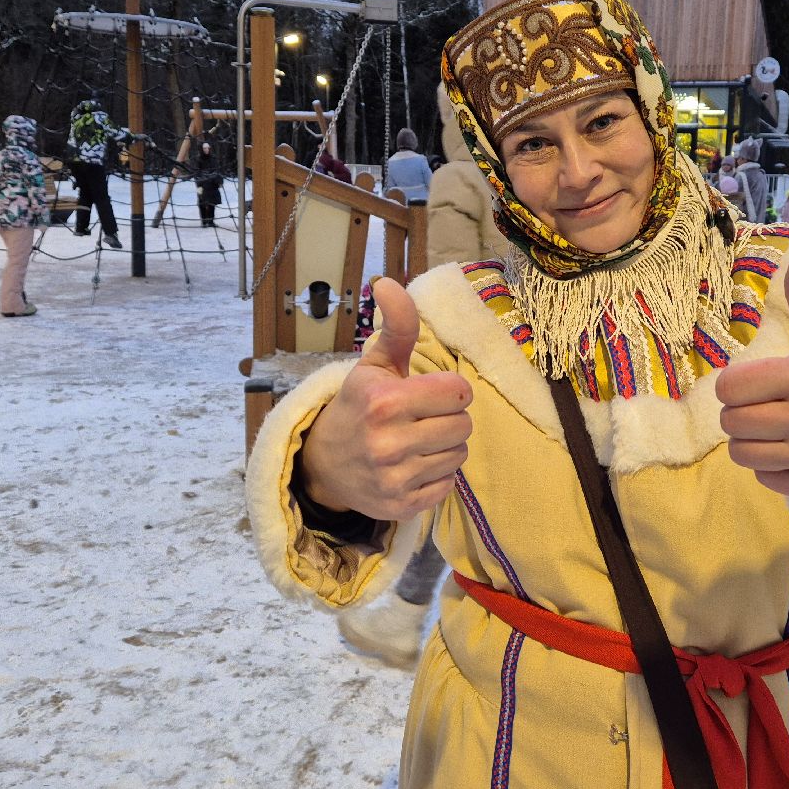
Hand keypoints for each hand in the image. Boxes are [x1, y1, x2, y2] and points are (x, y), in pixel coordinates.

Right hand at [299, 278, 472, 520]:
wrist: (325, 465)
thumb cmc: (359, 405)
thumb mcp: (376, 364)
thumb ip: (397, 325)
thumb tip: (389, 281)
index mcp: (384, 402)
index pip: (459, 392)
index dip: (449, 390)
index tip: (429, 393)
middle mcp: (388, 443)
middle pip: (463, 425)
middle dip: (448, 418)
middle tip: (422, 418)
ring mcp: (395, 479)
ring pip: (459, 454)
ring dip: (445, 446)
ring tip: (417, 441)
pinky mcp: (402, 506)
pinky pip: (448, 483)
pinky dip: (436, 474)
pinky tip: (413, 465)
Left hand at [715, 238, 788, 499]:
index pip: (729, 387)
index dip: (735, 384)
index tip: (755, 381)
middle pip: (731, 422)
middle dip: (740, 413)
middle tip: (764, 405)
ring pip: (741, 453)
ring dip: (750, 441)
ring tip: (774, 427)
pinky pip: (763, 478)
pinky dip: (770, 466)